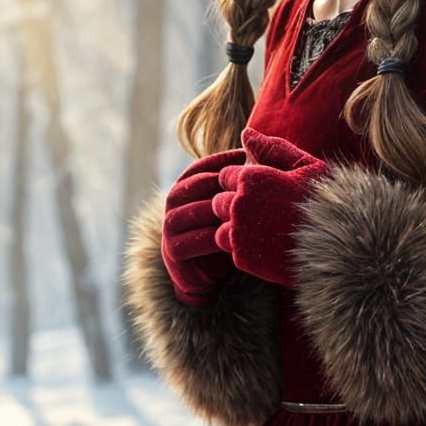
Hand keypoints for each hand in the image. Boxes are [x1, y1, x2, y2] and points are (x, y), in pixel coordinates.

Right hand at [161, 146, 245, 306]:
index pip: (202, 166)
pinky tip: (235, 239)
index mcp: (186, 187)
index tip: (251, 161)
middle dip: (225, 185)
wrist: (210, 279)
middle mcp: (173, 203)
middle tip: (252, 188)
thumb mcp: (231, 205)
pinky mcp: (173, 252)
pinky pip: (193, 241)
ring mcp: (169, 227)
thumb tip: (255, 146)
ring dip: (220, 211)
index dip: (225, 161)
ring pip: (194, 211)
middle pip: (198, 185)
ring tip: (245, 213)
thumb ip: (237, 181)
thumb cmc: (225, 234)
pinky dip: (214, 239)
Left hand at [212, 127, 329, 287]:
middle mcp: (239, 203)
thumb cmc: (328, 202)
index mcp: (252, 177)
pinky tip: (269, 247)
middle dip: (235, 205)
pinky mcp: (242, 258)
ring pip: (220, 227)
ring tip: (265, 231)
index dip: (243, 183)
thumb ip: (272, 148)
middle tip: (265, 214)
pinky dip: (245, 250)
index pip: (226, 176)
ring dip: (236, 229)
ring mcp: (239, 232)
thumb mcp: (307, 167)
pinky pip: (231, 251)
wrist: (342, 248)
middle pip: (218, 202)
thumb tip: (245, 132)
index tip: (264, 192)